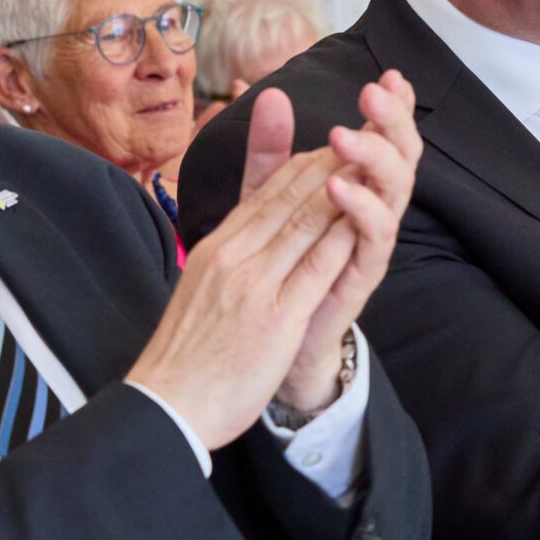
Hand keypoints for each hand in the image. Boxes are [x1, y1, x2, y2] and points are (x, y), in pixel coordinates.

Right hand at [129, 92, 358, 447]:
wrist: (167, 405)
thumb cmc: (186, 355)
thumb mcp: (200, 288)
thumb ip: (224, 252)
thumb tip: (240, 232)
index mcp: (216, 248)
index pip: (264, 194)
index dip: (303, 165)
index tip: (332, 145)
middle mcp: (234, 256)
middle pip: (288, 196)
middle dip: (329, 162)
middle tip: (363, 134)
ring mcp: (255, 284)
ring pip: (304, 222)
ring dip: (342, 187)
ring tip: (372, 159)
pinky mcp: (276, 317)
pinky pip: (315, 267)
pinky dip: (340, 237)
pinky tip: (364, 217)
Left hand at [273, 71, 420, 414]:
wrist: (270, 344)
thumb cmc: (279, 270)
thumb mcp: (268, 200)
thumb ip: (269, 151)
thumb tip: (263, 89)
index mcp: (357, 187)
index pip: (384, 137)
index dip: (393, 108)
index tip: (391, 75)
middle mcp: (372, 210)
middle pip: (400, 157)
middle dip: (392, 122)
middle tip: (374, 94)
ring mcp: (368, 243)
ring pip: (394, 192)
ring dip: (373, 158)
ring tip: (345, 134)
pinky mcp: (359, 274)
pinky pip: (372, 238)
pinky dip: (360, 209)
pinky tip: (338, 187)